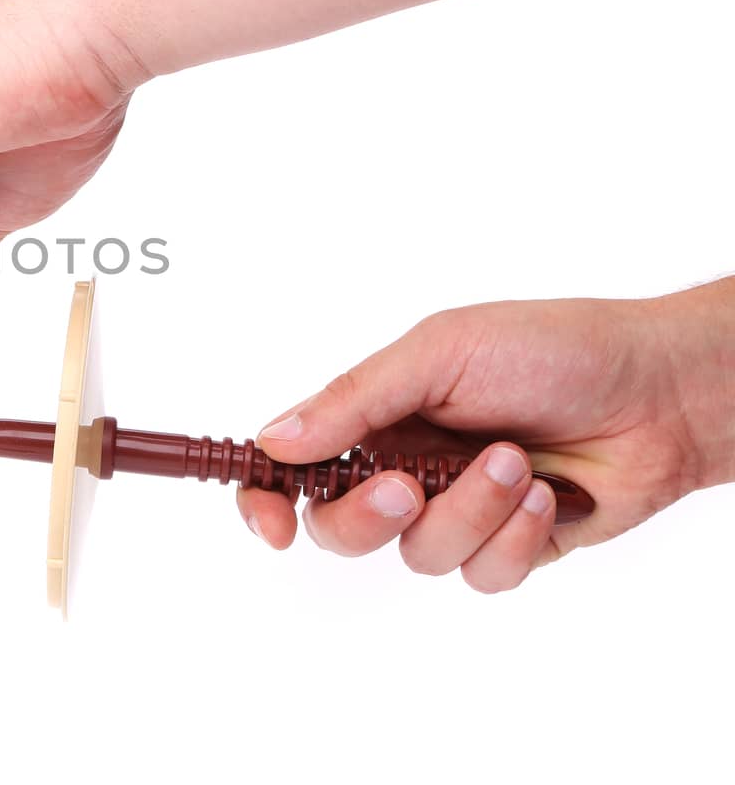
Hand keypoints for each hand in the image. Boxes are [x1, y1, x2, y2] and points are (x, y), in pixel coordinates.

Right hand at [238, 278, 734, 591]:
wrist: (660, 391)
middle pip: (340, 528)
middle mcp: (404, 467)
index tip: (270, 521)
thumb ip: (353, 399)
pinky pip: (480, 575)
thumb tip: (273, 439)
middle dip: (370, 514)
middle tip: (410, 485)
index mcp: (373, 417)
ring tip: (518, 461)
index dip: (265, 501)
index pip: (291, 469)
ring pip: (419, 554)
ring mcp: (455, 512)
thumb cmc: (553, 349)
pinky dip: (514, 537)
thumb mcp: (440, 352)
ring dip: (469, 510)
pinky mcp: (508, 549)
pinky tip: (549, 495)